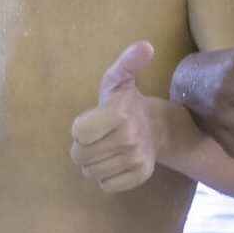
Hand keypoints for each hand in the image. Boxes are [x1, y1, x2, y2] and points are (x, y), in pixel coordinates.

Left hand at [71, 42, 160, 193]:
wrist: (155, 126)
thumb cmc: (126, 102)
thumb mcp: (120, 79)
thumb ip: (127, 62)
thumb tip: (145, 46)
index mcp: (119, 114)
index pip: (77, 134)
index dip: (80, 128)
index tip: (93, 121)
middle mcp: (129, 138)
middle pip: (80, 156)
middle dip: (83, 148)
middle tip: (97, 136)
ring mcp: (136, 159)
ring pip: (91, 173)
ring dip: (93, 163)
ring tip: (106, 148)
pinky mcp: (140, 176)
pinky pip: (107, 185)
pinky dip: (106, 177)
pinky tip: (114, 161)